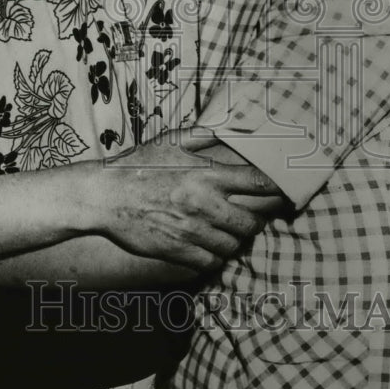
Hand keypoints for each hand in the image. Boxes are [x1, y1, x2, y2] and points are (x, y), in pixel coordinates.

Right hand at [92, 137, 281, 271]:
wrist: (104, 196)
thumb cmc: (137, 165)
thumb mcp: (171, 142)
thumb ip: (203, 136)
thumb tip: (229, 126)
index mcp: (206, 175)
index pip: (257, 184)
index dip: (278, 188)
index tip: (285, 191)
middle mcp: (204, 204)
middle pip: (252, 223)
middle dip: (255, 221)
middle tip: (248, 217)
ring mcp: (191, 231)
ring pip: (233, 245)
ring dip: (232, 240)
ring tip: (224, 230)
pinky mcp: (178, 251)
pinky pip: (211, 262)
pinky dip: (213, 256)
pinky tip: (205, 245)